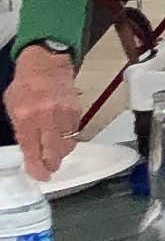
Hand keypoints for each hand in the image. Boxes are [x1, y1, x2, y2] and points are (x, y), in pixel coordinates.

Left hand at [7, 44, 80, 182]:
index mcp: (25, 117)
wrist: (46, 63)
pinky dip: (68, 139)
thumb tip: (29, 152)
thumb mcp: (12, 108)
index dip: (37, 169)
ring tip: (54, 152)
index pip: (32, 151)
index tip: (39, 176)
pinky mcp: (76, 111)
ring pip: (66, 146)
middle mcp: (46, 117)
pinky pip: (74, 134)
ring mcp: (63, 114)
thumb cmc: (26, 85)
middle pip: (54, 153)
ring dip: (60, 153)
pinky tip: (60, 135)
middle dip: (51, 165)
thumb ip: (20, 131)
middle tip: (48, 169)